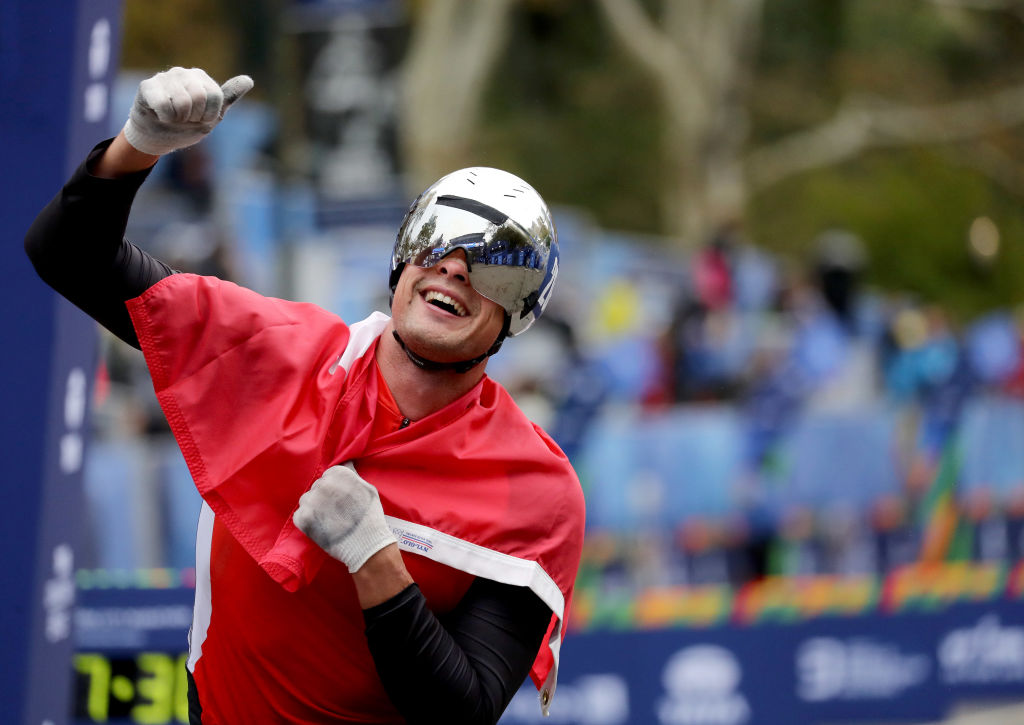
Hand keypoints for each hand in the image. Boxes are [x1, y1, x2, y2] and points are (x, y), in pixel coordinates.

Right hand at [122, 67, 252, 155]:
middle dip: (194, 116)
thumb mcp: (211, 115)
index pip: (216, 97)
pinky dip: (165, 118)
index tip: (200, 118)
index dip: (209, 115)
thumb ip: (228, 97)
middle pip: (200, 97)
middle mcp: (183, 73)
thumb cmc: (185, 125)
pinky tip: (160, 115)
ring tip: (173, 117)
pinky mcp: (147, 86)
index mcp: (200, 78)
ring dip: (179, 118)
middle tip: (185, 118)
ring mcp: (164, 77)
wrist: (157, 137)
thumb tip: (249, 80)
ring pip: (182, 102)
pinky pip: (165, 105)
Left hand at [293, 463, 396, 572]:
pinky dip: (308, 522)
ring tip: (328, 521)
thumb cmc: (370, 516)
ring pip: (306, 501)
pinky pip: (300, 516)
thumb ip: (353, 474)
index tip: (342, 500)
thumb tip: (345, 462)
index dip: (336, 489)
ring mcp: (311, 501)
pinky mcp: (302, 518)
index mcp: (338, 473)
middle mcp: (322, 484)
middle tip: (336, 512)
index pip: (328, 476)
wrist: (365, 544)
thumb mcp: (368, 489)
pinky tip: (321, 528)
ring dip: (314, 508)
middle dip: (324, 498)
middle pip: (317, 487)